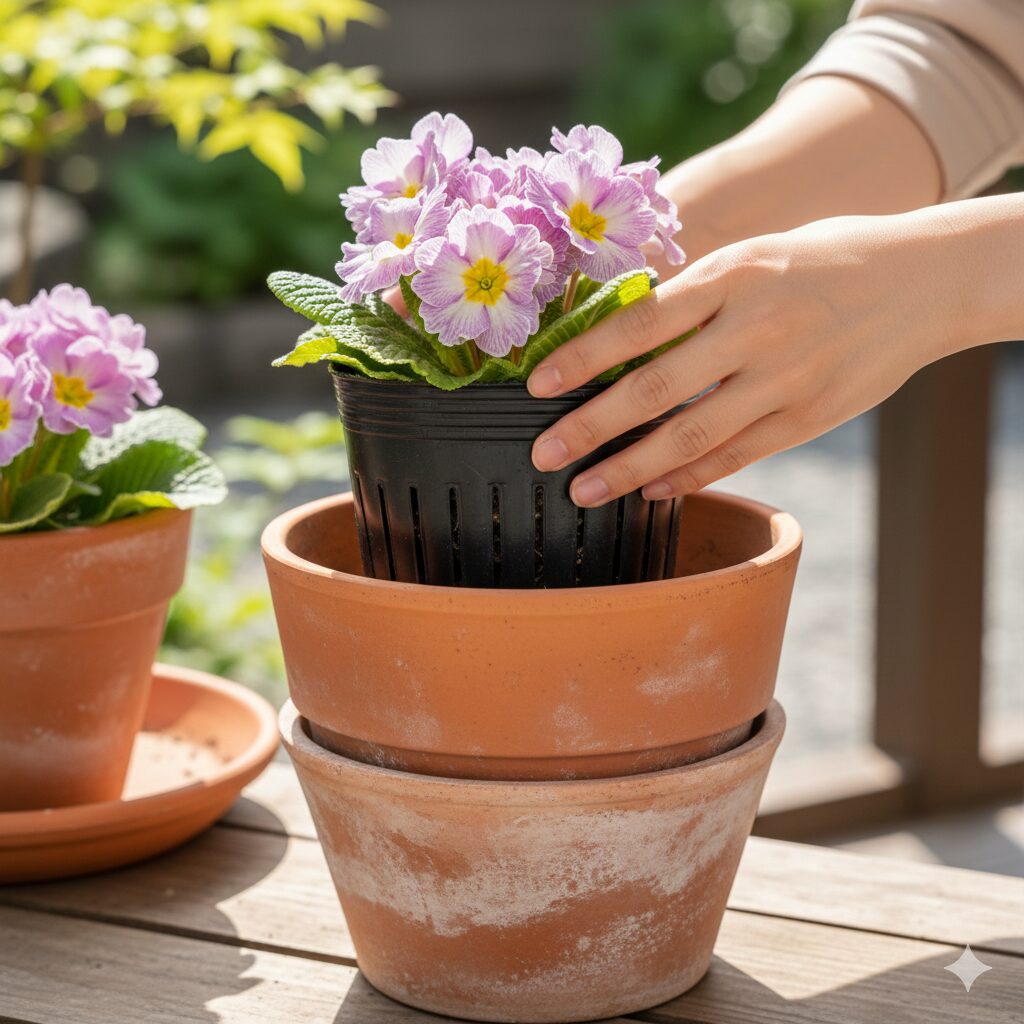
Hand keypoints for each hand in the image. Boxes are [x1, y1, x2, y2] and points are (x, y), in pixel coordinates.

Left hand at [527, 210, 980, 506]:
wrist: (922, 281)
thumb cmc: (819, 261)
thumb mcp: (751, 257)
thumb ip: (691, 295)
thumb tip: (613, 334)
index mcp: (735, 274)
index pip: (642, 321)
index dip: (584, 356)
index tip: (537, 384)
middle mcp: (758, 328)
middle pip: (657, 389)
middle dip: (591, 426)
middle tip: (543, 454)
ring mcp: (786, 378)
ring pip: (693, 435)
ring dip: (630, 469)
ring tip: (583, 490)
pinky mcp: (809, 417)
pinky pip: (738, 455)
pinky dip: (690, 477)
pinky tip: (651, 491)